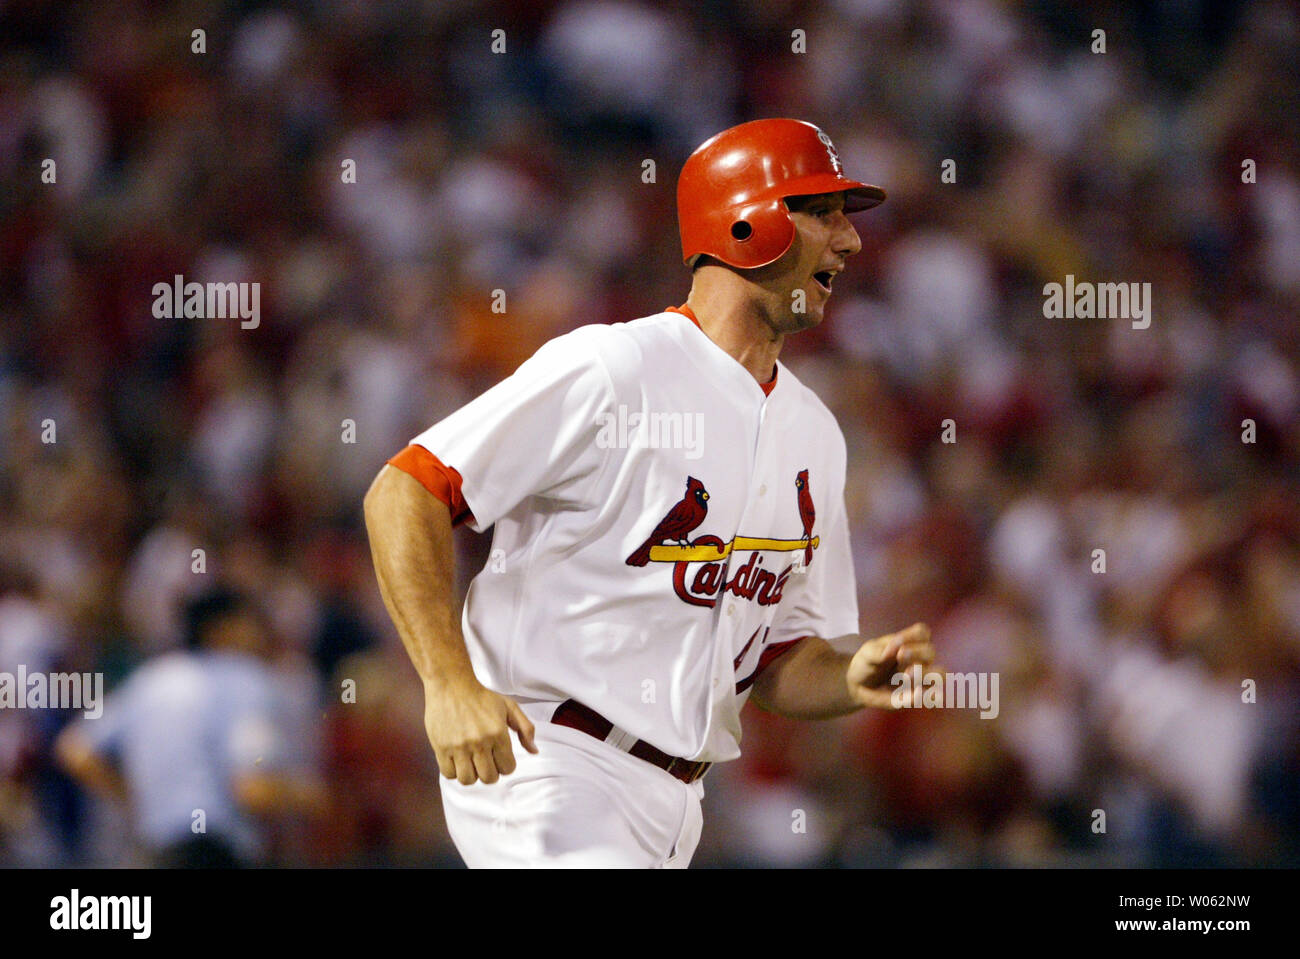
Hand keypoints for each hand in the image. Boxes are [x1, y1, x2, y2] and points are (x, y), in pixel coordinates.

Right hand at [423, 678, 538, 784]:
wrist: (451, 684)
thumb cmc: (480, 696)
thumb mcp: (509, 706)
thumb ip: (526, 729)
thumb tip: (534, 751)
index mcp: (498, 733)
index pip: (507, 768)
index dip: (505, 765)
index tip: (500, 757)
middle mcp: (479, 742)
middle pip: (489, 778)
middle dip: (491, 772)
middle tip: (486, 761)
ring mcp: (459, 746)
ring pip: (468, 779)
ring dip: (472, 774)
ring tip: (471, 762)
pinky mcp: (441, 747)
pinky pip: (449, 774)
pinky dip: (454, 771)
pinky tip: (458, 759)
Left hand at [845, 622, 937, 708]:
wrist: (857, 686)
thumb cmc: (866, 664)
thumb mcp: (867, 654)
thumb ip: (879, 651)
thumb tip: (897, 650)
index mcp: (909, 643)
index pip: (923, 633)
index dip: (912, 636)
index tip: (895, 643)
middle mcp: (918, 659)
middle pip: (931, 651)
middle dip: (917, 653)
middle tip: (899, 656)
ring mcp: (919, 679)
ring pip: (940, 674)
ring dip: (927, 673)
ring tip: (907, 675)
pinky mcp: (916, 697)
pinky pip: (931, 697)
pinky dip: (926, 695)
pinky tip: (913, 694)